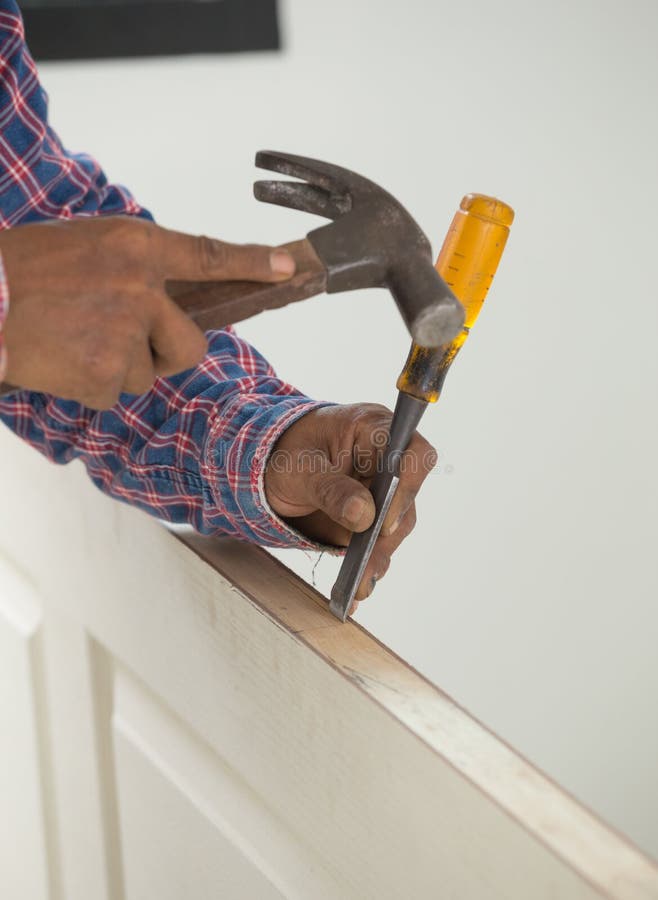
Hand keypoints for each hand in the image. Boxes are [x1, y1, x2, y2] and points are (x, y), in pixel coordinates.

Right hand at [0, 216, 295, 407]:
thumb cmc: (25, 271)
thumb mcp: (87, 247)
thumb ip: (136, 267)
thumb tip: (172, 299)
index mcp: (135, 247)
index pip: (209, 255)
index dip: (253, 263)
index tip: (288, 267)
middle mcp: (140, 288)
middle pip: (192, 344)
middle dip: (166, 352)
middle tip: (123, 340)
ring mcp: (125, 333)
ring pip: (148, 373)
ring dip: (118, 367)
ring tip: (73, 339)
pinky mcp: (105, 373)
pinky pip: (115, 393)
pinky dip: (91, 385)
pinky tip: (61, 360)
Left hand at [265, 403, 436, 614]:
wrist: (270, 469)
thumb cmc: (284, 453)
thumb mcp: (298, 468)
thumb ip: (330, 488)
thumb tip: (364, 516)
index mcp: (374, 430)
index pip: (412, 453)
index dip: (408, 486)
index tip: (385, 520)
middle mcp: (388, 459)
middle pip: (407, 498)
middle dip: (386, 536)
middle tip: (366, 569)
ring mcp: (384, 490)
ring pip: (397, 527)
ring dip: (378, 557)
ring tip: (358, 586)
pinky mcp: (375, 517)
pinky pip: (380, 543)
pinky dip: (368, 565)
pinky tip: (355, 589)